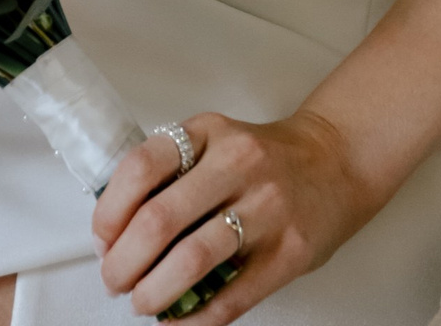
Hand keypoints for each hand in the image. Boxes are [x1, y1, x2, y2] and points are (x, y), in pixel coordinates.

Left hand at [94, 109, 373, 319]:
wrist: (337, 161)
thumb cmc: (264, 159)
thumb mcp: (216, 142)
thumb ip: (172, 173)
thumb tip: (114, 230)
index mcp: (211, 133)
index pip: (142, 167)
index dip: (109, 212)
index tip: (103, 239)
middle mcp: (238, 163)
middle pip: (158, 220)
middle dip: (122, 263)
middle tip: (115, 280)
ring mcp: (268, 208)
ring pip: (190, 261)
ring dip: (151, 294)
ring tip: (142, 302)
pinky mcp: (289, 252)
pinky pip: (230, 299)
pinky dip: (193, 320)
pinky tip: (179, 321)